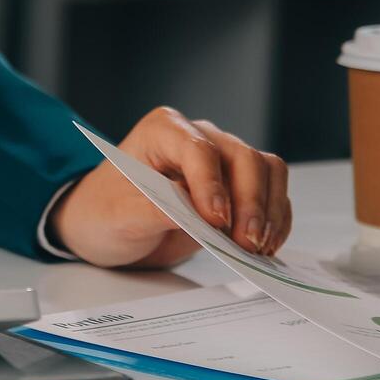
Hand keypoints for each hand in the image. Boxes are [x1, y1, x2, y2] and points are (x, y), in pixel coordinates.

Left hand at [48, 107, 291, 268]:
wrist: (106, 228)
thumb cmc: (104, 212)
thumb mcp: (118, 215)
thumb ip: (155, 210)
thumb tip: (195, 213)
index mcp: (163, 131)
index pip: (199, 150)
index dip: (212, 184)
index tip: (214, 220)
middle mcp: (199, 138)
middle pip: (243, 158)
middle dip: (250, 202)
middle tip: (246, 242)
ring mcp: (222, 162)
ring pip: (267, 171)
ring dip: (269, 211)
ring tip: (258, 248)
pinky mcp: (238, 188)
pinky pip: (272, 194)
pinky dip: (275, 220)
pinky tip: (265, 246)